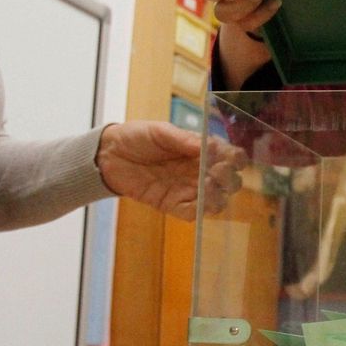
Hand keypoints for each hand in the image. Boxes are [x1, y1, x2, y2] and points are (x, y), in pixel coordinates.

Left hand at [96, 121, 245, 218]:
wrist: (109, 154)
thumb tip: (210, 146)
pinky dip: (199, 211)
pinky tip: (198, 201)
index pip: (231, 158)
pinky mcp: (171, 205)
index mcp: (202, 151)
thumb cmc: (137, 137)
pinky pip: (191, 214)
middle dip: (229, 179)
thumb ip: (184, 140)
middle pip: (230, 183)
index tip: (231, 159)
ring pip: (216, 201)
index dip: (236, 160)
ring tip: (206, 186)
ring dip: (217, 196)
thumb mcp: (161, 132)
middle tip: (215, 172)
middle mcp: (199, 172)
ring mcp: (187, 190)